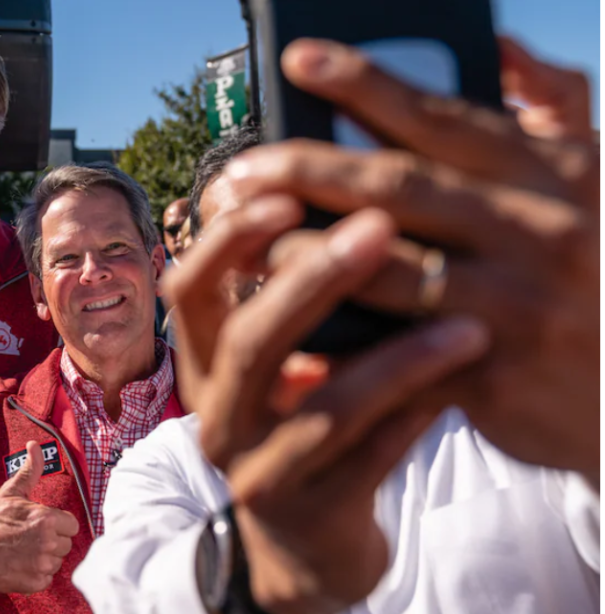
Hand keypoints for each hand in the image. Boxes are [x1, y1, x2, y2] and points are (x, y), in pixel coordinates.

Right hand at [0, 441, 79, 593]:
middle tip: (29, 538)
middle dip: (51, 542)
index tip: (41, 525)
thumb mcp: (11, 493)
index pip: (71, 525)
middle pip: (66, 544)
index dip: (57, 525)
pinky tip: (22, 565)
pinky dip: (37, 575)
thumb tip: (35, 445)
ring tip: (24, 551)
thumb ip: (30, 470)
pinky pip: (48, 579)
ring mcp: (41, 564)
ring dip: (45, 559)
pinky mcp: (35, 582)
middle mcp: (47, 542)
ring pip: (57, 562)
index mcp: (47, 519)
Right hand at [167, 206, 488, 613]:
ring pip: (320, 408)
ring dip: (394, 359)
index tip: (284, 189)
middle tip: (377, 228)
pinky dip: (416, 415)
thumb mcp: (280, 371)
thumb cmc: (303, 433)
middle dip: (309, 281)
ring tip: (465, 322)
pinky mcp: (310, 513)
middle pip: (247, 341)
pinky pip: (369, 458)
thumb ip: (290, 305)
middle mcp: (218, 417)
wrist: (305, 549)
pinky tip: (464, 380)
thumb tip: (347, 203)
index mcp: (205, 368)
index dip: (227, 240)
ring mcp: (258, 471)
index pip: (188, 290)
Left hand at [224, 37, 598, 482]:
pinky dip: (334, 339)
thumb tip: (501, 45)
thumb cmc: (598, 271)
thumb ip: (555, 108)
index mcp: (554, 172)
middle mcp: (534, 229)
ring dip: (302, 253)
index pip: (444, 116)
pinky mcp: (491, 373)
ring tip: (244, 242)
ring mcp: (512, 304)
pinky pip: (391, 351)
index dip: (366, 84)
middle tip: (239, 171)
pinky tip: (283, 326)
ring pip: (383, 268)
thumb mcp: (597, 180)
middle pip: (396, 187)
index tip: (300, 60)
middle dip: (306, 172)